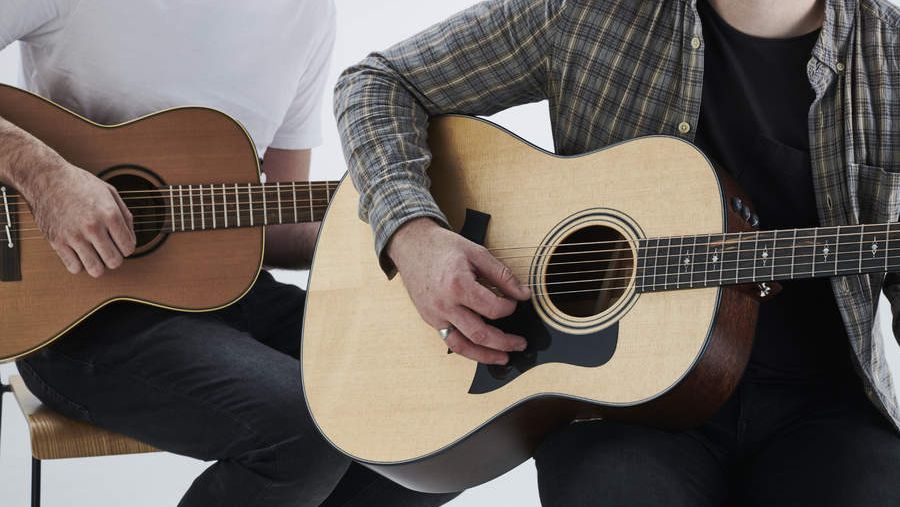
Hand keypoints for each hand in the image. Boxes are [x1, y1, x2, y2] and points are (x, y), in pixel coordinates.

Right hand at [27, 163, 135, 276]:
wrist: (46, 177)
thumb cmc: (79, 184)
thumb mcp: (109, 192)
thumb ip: (125, 216)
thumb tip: (131, 240)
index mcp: (110, 214)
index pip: (129, 247)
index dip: (127, 247)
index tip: (120, 242)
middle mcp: (93, 226)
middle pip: (114, 262)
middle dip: (114, 257)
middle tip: (108, 249)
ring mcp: (74, 235)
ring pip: (96, 269)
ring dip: (98, 265)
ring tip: (94, 254)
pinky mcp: (56, 241)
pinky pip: (74, 268)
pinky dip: (79, 264)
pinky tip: (79, 253)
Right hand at [387, 217, 530, 363]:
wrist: (411, 245)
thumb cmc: (442, 247)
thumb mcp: (477, 253)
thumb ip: (502, 275)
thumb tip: (523, 293)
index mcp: (458, 285)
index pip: (492, 308)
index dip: (510, 308)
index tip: (516, 302)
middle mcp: (445, 304)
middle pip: (480, 334)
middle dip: (504, 342)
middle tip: (520, 343)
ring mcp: (434, 315)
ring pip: (463, 346)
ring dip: (485, 356)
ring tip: (503, 357)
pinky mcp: (429, 320)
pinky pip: (450, 341)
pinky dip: (468, 348)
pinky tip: (481, 349)